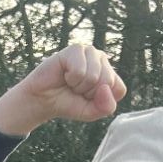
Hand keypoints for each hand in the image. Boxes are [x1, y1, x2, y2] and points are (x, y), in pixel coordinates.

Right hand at [0, 44, 126, 137]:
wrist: (43, 100)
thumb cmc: (68, 103)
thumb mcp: (91, 112)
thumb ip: (106, 107)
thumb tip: (105, 88)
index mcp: (110, 73)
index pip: (119, 89)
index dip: (102, 100)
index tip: (88, 99)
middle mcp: (102, 60)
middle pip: (107, 82)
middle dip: (89, 93)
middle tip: (77, 90)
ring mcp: (90, 52)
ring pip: (94, 76)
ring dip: (79, 86)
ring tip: (71, 83)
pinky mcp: (76, 49)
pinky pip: (80, 71)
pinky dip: (71, 78)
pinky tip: (65, 75)